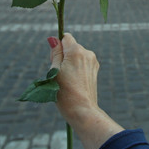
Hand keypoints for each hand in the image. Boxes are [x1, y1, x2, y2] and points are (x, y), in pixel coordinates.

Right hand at [47, 34, 123, 148]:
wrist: (82, 110)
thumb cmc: (64, 92)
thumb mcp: (54, 71)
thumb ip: (55, 53)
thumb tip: (53, 38)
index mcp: (76, 51)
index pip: (66, 37)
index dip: (58, 46)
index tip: (55, 59)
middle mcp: (87, 53)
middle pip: (71, 47)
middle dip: (63, 56)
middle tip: (59, 74)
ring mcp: (93, 62)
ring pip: (77, 56)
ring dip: (70, 63)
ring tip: (67, 80)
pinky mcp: (95, 70)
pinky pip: (82, 63)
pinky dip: (77, 69)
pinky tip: (74, 82)